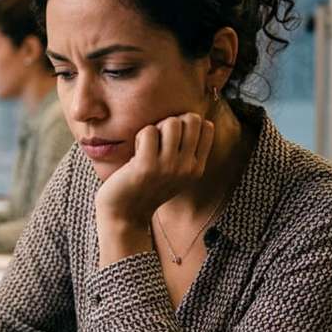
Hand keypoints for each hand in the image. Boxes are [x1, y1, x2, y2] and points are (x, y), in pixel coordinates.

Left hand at [95, 113, 214, 263]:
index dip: (187, 124)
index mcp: (197, 168)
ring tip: (147, 147)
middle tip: (158, 140)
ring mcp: (168, 167)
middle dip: (172, 122)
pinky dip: (140, 137)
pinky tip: (136, 153)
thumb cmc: (146, 186)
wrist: (125, 214)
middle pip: (191, 119)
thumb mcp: (175, 172)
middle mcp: (187, 168)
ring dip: (155, 129)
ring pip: (171, 122)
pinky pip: (149, 131)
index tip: (172, 139)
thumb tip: (191, 117)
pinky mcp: (147, 166)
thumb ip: (187, 150)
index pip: (206, 126)